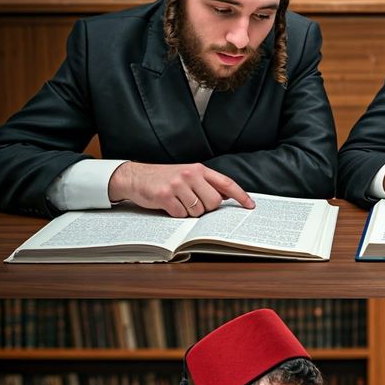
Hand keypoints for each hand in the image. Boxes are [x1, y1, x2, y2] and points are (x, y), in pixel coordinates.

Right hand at [106, 162, 252, 217]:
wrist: (134, 177)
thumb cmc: (164, 178)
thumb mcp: (187, 175)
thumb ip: (206, 183)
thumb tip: (227, 197)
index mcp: (199, 169)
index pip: (226, 183)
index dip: (241, 195)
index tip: (250, 206)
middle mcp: (190, 175)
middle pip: (214, 202)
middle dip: (207, 208)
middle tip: (194, 203)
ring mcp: (177, 185)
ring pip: (198, 211)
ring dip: (190, 212)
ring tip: (179, 202)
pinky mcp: (165, 196)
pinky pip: (182, 215)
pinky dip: (177, 214)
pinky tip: (169, 205)